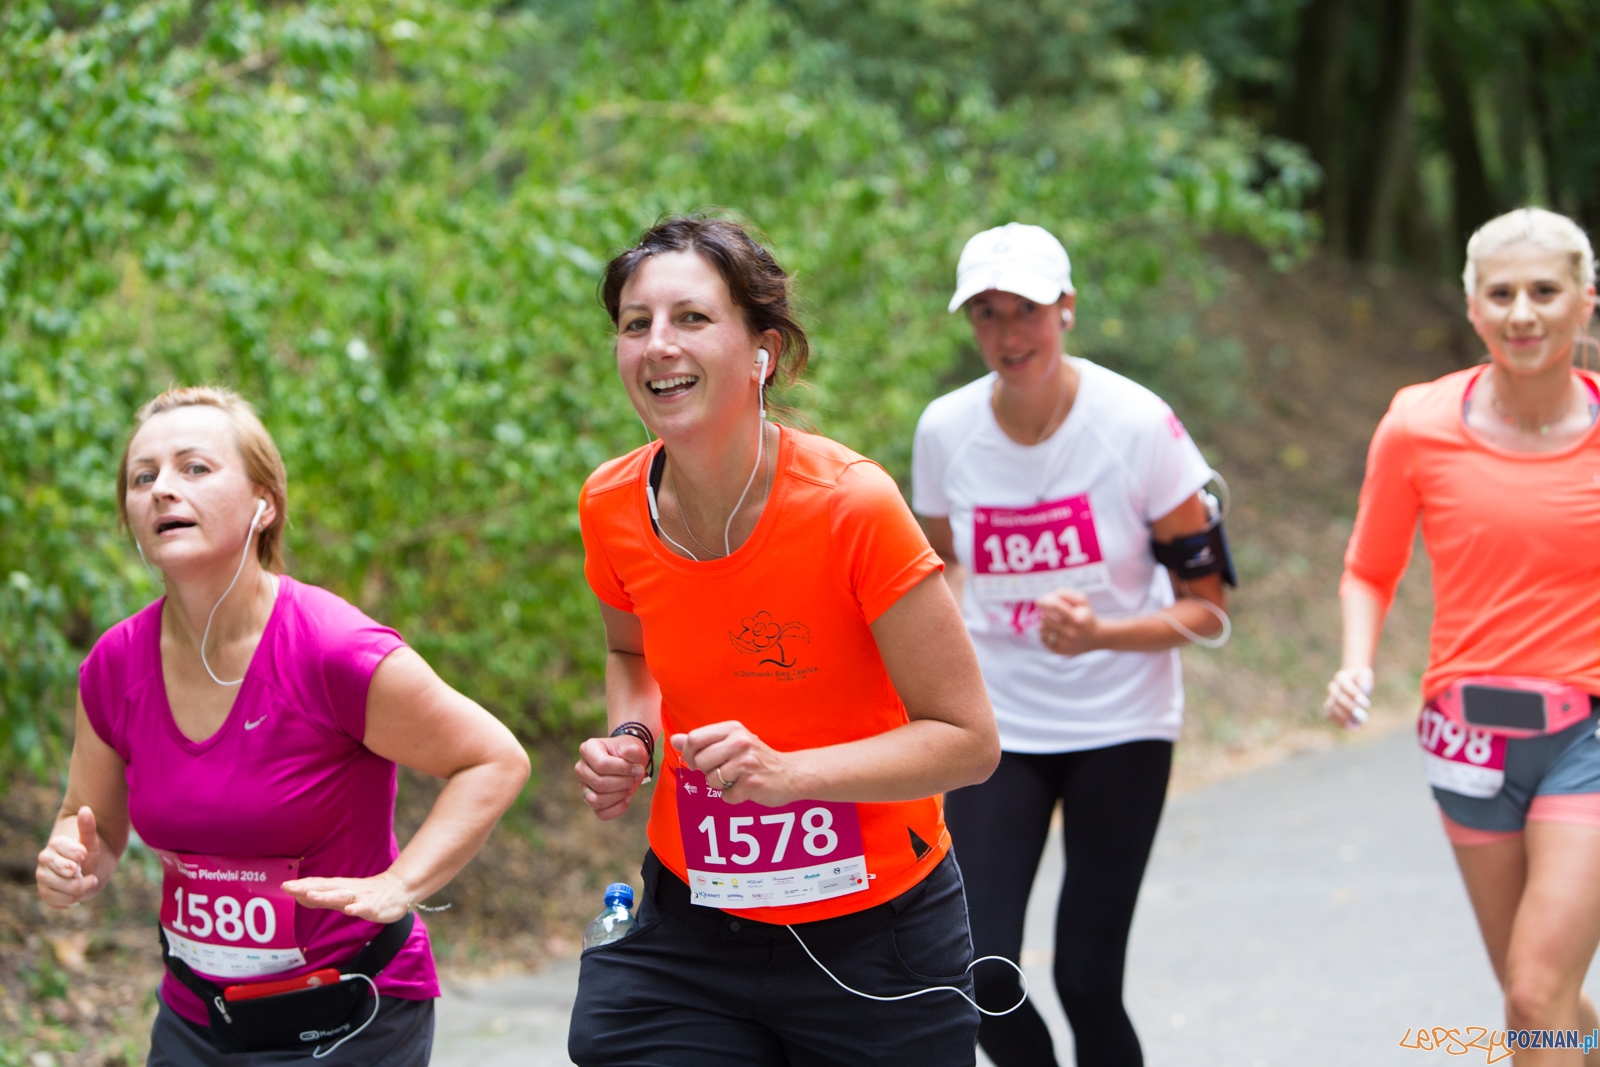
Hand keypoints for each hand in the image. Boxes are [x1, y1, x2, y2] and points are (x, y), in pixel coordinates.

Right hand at [36, 807, 102, 908]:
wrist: (89, 872)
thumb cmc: (89, 855)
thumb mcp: (92, 843)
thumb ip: (88, 828)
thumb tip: (85, 809)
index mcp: (55, 844)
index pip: (58, 845)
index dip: (72, 851)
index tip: (84, 855)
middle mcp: (45, 860)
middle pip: (56, 867)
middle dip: (72, 872)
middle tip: (85, 873)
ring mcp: (44, 877)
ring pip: (56, 886)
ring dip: (76, 888)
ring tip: (89, 882)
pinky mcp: (46, 893)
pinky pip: (55, 900)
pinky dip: (69, 900)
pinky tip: (78, 894)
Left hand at [283, 870, 411, 923]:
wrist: (398, 890)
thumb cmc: (366, 894)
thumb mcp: (341, 895)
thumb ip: (321, 897)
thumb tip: (299, 896)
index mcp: (338, 887)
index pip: (316, 885)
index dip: (300, 886)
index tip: (282, 886)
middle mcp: (346, 890)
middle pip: (324, 888)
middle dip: (306, 888)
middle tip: (288, 887)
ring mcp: (360, 897)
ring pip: (341, 896)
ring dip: (326, 895)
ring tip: (311, 895)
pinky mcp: (374, 906)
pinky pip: (365, 907)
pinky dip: (357, 908)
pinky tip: (350, 910)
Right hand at [575, 735, 650, 820]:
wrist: (629, 760)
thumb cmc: (629, 753)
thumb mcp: (633, 747)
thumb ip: (633, 750)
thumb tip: (631, 752)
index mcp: (588, 749)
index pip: (601, 765)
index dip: (622, 769)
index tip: (638, 768)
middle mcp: (581, 768)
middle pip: (599, 783)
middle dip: (623, 782)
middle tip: (636, 776)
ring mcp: (584, 786)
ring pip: (596, 800)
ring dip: (619, 796)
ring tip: (630, 786)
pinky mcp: (591, 801)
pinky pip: (602, 813)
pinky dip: (617, 808)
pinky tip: (627, 797)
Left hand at [672, 721, 798, 806]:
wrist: (791, 774)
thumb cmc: (756, 758)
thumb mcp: (731, 742)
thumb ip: (703, 741)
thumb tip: (674, 739)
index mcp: (733, 728)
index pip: (694, 738)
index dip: (689, 753)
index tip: (698, 761)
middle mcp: (740, 741)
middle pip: (700, 761)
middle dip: (706, 771)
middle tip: (723, 771)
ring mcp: (747, 762)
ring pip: (711, 780)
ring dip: (720, 786)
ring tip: (737, 779)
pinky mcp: (752, 783)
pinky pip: (726, 796)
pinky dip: (733, 797)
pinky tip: (746, 788)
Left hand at [1035, 589, 1098, 655]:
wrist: (1095, 638)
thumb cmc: (1085, 615)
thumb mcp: (1081, 600)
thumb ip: (1064, 594)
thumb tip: (1045, 598)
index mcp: (1077, 619)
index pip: (1054, 606)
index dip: (1044, 602)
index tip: (1039, 602)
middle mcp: (1071, 633)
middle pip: (1046, 617)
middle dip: (1046, 612)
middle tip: (1050, 612)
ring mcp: (1066, 644)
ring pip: (1042, 629)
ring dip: (1043, 622)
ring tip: (1050, 621)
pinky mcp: (1060, 651)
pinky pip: (1043, 640)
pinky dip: (1043, 634)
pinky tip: (1049, 631)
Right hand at [1324, 666, 1373, 727]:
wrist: (1351, 678)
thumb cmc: (1360, 677)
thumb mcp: (1365, 674)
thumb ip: (1364, 680)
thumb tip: (1364, 688)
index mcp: (1341, 677)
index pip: (1346, 686)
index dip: (1355, 695)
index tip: (1368, 705)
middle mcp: (1333, 688)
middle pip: (1338, 699)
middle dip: (1351, 709)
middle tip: (1364, 717)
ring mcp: (1330, 697)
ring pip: (1332, 709)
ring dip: (1344, 719)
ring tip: (1357, 726)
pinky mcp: (1331, 707)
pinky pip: (1331, 716)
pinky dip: (1340, 723)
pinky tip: (1353, 727)